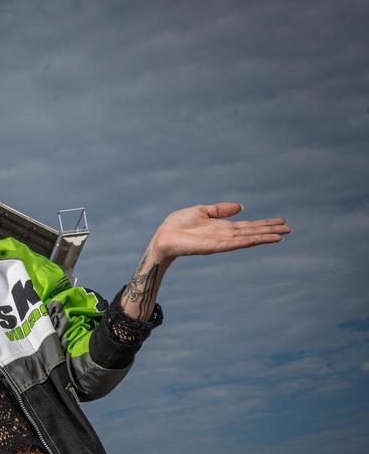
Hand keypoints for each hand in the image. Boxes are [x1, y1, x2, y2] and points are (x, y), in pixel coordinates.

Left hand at [151, 203, 290, 260]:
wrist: (163, 237)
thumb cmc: (178, 225)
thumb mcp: (202, 211)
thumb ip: (221, 209)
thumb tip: (241, 207)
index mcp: (223, 227)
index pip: (249, 225)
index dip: (265, 224)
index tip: (282, 222)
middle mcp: (225, 235)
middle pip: (252, 232)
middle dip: (270, 231)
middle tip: (290, 229)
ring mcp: (220, 241)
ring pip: (246, 239)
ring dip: (263, 237)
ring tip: (280, 236)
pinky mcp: (212, 246)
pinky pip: (232, 243)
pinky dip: (245, 241)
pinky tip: (257, 240)